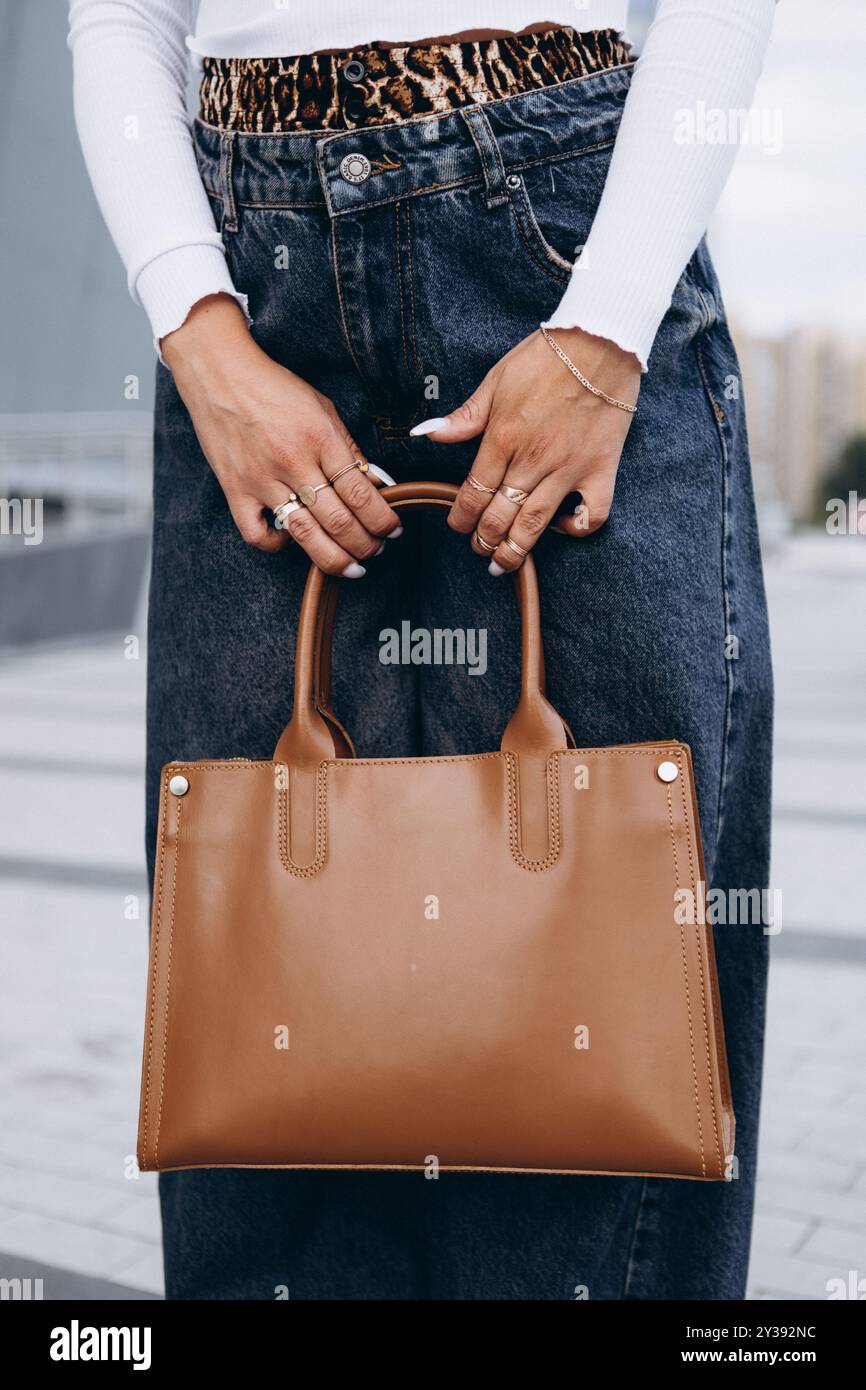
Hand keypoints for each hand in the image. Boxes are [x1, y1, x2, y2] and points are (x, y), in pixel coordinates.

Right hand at [161, 295, 401, 574]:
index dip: (383, 519)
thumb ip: (349, 449)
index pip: (361, 493)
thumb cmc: (274, 388)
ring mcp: (261, 480)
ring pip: (304, 535)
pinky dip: (277, 545)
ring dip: (334, 558)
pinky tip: (292, 541)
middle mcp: (293, 462)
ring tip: (351, 567)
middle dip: (366, 544)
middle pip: (339, 520)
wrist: (219, 373)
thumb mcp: (323, 409)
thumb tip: (377, 485)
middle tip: (377, 550)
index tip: (393, 529)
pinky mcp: (235, 490)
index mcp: (320, 438)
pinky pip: (258, 534)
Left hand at [411, 326, 640, 571]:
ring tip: (504, 562)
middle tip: (479, 549)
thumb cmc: (545, 357)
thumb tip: (425, 433)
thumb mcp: (496, 380)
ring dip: (515, 551)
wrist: (600, 340)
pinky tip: (563, 528)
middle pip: (500, 518)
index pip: (473, 493)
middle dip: (483, 541)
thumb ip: (463, 417)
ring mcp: (569, 468)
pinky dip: (577, 529)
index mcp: (502, 438)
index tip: (457, 527)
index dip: (460, 518)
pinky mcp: (601, 469)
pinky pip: (591, 515)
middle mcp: (533, 459)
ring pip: (536, 525)